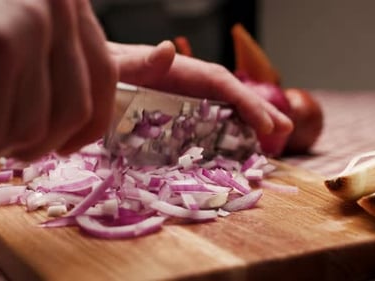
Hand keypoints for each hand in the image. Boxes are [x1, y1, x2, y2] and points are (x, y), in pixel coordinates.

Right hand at [0, 0, 115, 159]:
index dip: (86, 122)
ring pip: (28, 129)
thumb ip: (51, 61)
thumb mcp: (5, 29)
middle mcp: (56, 2)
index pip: (103, 74)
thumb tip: (91, 112)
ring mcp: (28, 21)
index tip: (63, 145)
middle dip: (22, 136)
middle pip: (72, 111)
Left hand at [109, 41, 292, 141]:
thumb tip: (168, 49)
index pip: (221, 84)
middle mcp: (186, 83)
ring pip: (223, 107)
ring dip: (249, 121)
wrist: (88, 77)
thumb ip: (141, 61)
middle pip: (231, 94)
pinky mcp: (175, 110)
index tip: (268, 124)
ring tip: (274, 138)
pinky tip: (237, 143)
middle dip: (259, 110)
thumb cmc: (102, 72)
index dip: (248, 102)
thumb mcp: (117, 68)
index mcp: (179, 72)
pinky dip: (226, 129)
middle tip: (286, 130)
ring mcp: (183, 97)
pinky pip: (207, 119)